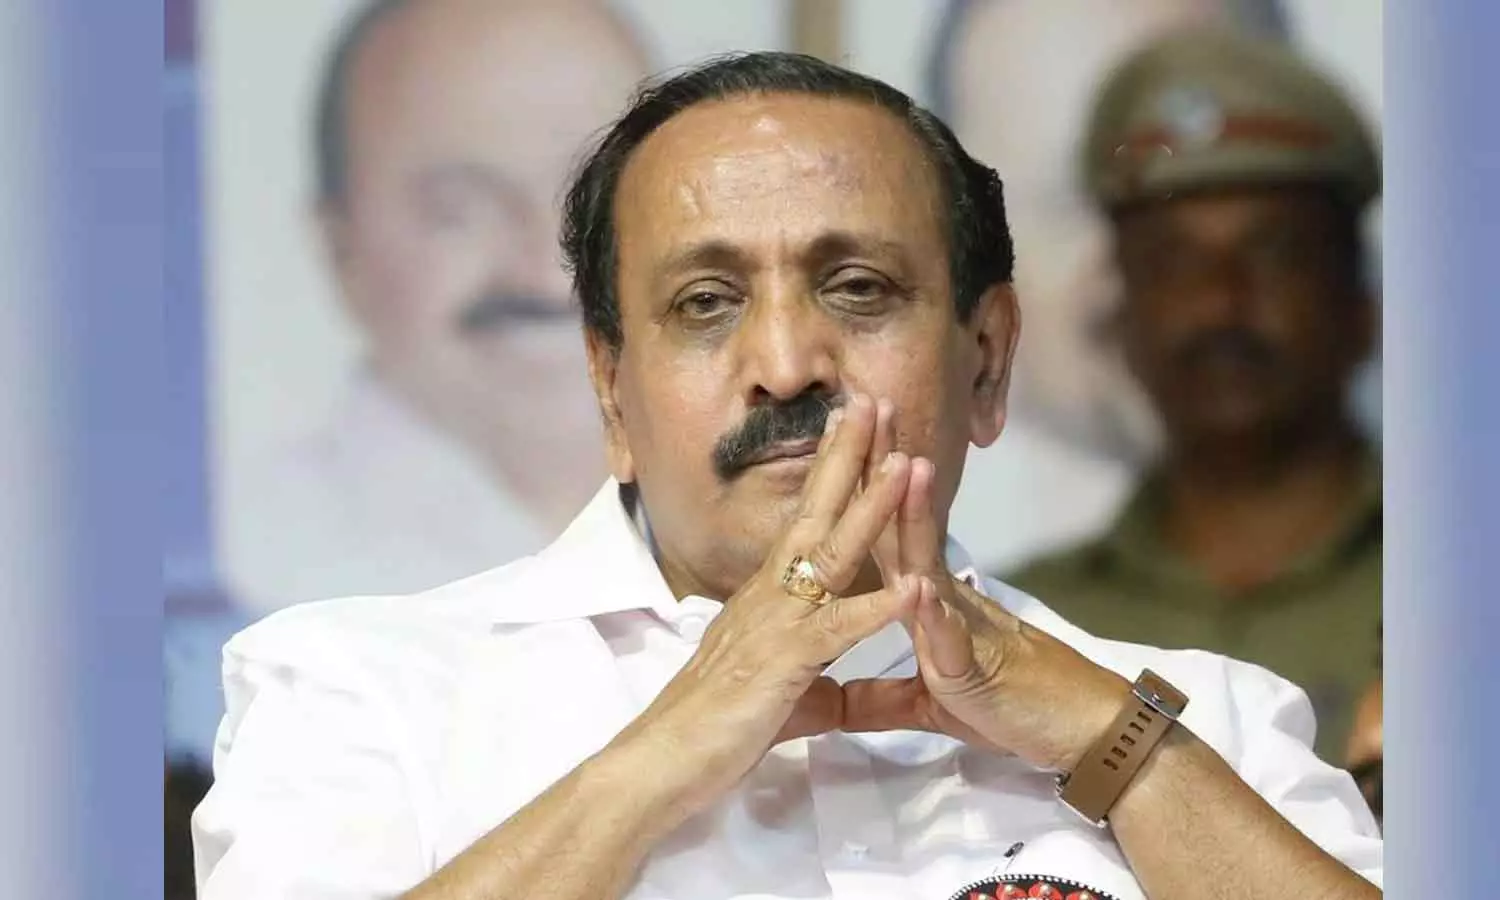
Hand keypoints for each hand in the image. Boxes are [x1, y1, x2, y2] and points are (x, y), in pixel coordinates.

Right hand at [609, 393, 919, 821]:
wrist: (663, 762)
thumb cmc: (713, 729)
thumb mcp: (779, 696)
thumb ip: (815, 682)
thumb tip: (838, 686)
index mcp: (770, 596)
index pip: (806, 519)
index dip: (833, 472)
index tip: (858, 426)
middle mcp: (772, 595)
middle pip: (816, 511)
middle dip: (849, 456)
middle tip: (876, 399)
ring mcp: (776, 623)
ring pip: (832, 555)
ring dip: (871, 508)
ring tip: (907, 465)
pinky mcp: (783, 663)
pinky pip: (837, 630)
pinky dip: (876, 608)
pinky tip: (912, 587)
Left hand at [851, 406, 1128, 771]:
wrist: (1082, 734)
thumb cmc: (1012, 708)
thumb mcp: (930, 706)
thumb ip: (880, 699)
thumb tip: (836, 700)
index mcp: (925, 604)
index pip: (886, 535)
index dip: (860, 489)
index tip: (837, 436)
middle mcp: (941, 602)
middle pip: (904, 528)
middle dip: (882, 470)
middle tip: (867, 406)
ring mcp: (961, 630)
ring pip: (930, 567)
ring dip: (916, 518)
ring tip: (903, 465)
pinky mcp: (974, 671)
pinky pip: (951, 641)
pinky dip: (935, 615)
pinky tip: (921, 587)